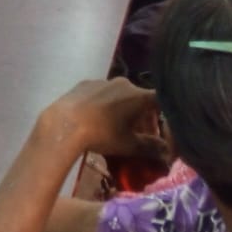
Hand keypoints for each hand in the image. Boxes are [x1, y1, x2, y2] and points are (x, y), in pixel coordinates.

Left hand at [36, 78, 158, 157]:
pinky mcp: (86, 82)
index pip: (160, 100)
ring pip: (121, 95)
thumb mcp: (129, 145)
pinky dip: (105, 104)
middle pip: (140, 98)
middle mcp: (124, 83)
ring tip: (115, 127)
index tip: (157, 131)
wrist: (65, 124)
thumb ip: (150, 147)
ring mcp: (103, 81)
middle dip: (142, 116)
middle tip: (138, 135)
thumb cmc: (102, 134)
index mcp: (138, 95)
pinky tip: (96, 118)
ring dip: (124, 109)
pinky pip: (103, 93)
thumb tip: (167, 151)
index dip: (162, 116)